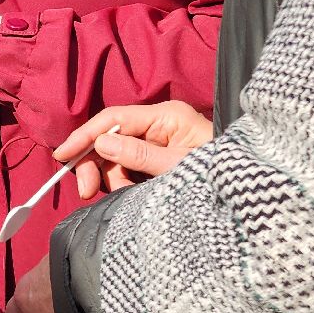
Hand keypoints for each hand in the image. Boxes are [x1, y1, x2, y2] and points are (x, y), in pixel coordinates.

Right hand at [52, 101, 212, 198]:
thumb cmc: (220, 175)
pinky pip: (127, 169)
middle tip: (88, 192)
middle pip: (109, 138)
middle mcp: (159, 124)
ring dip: (113, 179)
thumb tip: (102, 143)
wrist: (249, 196)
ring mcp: (157, 142)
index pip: (114, 119)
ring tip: (127, 194)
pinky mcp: (156, 160)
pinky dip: (123, 183)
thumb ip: (140, 155)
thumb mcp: (179, 167)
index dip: (85, 136)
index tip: (63, 155)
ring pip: (115, 157)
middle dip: (95, 164)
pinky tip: (132, 193)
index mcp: (166, 116)